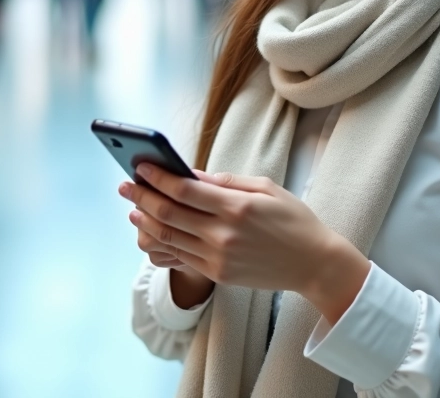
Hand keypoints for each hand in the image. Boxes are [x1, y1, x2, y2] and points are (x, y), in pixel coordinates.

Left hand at [121, 165, 369, 324]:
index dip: (157, 177)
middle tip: (125, 186)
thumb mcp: (265, 188)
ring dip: (146, 222)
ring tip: (133, 210)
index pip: (184, 189)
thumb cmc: (292, 219)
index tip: (140, 165)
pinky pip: (181, 257)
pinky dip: (163, 242)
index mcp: (237, 206)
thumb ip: (226, 181)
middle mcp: (224, 234)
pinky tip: (153, 231)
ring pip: (170, 237)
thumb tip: (190, 174)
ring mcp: (219, 258)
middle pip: (169, 213)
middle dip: (142, 197)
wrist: (314, 264)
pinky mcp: (218, 274)